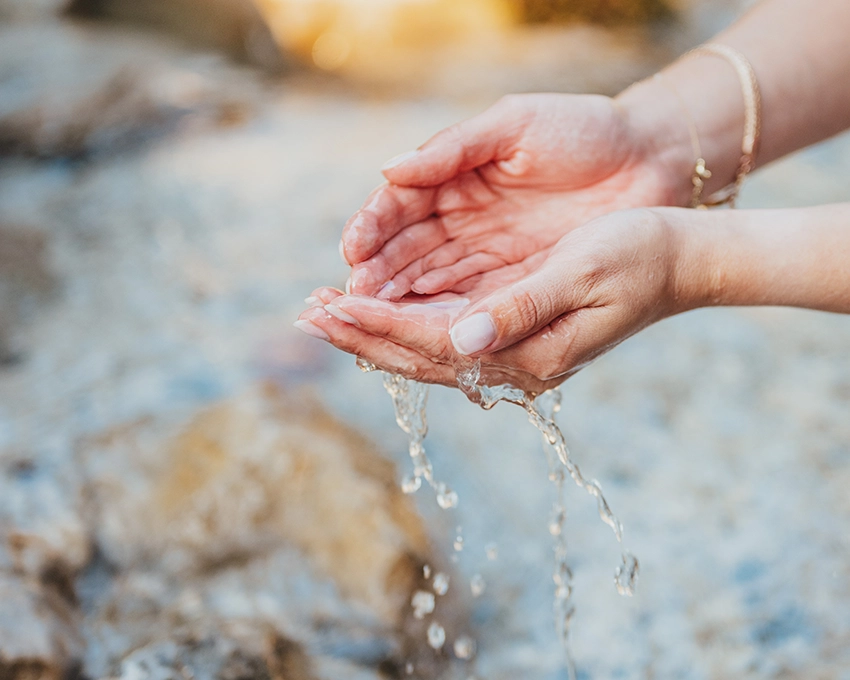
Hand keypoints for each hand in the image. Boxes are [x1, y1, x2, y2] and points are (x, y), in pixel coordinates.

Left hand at [299, 208, 699, 392]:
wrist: (680, 263)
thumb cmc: (638, 256)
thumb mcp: (582, 274)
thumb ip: (520, 309)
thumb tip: (461, 339)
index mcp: (528, 352)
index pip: (431, 343)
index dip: (376, 324)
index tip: (327, 306)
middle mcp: (516, 365)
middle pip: (418, 358)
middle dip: (361, 335)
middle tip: (306, 314)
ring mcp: (517, 357)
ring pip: (428, 354)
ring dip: (376, 334)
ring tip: (329, 314)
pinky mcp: (519, 341)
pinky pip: (448, 342)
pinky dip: (406, 328)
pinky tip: (381, 316)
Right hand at [340, 93, 688, 302]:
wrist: (649, 160)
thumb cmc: (583, 129)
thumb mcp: (515, 125)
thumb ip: (453, 148)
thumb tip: (389, 171)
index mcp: (454, 180)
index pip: (399, 211)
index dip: (372, 232)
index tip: (352, 252)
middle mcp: (463, 224)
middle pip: (405, 257)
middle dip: (372, 280)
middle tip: (342, 302)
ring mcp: (488, 257)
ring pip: (430, 288)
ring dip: (395, 307)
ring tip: (363, 322)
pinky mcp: (516, 286)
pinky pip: (469, 308)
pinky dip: (439, 322)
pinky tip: (411, 333)